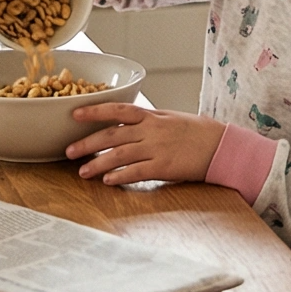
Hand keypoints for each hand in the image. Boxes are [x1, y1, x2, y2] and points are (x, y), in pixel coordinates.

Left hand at [66, 101, 224, 185]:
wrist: (221, 146)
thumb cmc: (197, 132)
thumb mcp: (170, 119)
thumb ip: (148, 122)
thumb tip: (126, 124)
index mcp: (152, 116)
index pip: (118, 110)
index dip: (95, 111)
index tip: (74, 113)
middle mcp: (151, 130)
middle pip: (112, 135)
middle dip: (87, 143)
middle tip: (68, 151)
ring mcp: (157, 149)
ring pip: (120, 155)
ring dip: (98, 164)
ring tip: (82, 172)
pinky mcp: (164, 167)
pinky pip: (137, 172)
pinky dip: (120, 176)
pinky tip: (107, 181)